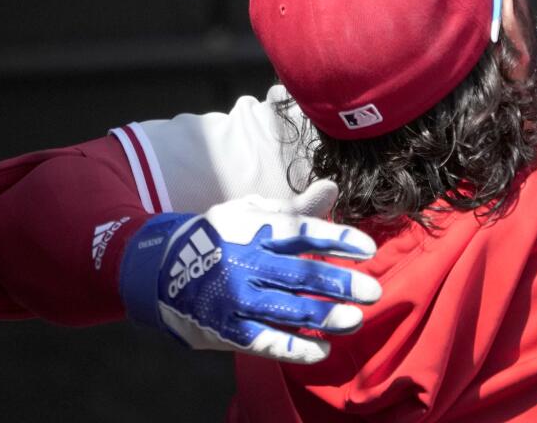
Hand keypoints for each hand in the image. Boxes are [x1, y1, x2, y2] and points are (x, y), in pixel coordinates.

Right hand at [119, 181, 379, 364]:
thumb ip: (294, 206)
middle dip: (339, 283)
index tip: (368, 249)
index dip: (336, 240)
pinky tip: (322, 349)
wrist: (163, 271)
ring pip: (286, 310)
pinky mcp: (229, 328)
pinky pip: (265, 341)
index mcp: (254, 230)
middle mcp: (247, 264)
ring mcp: (237, 299)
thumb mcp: (251, 211)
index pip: (301, 232)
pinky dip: (294, 347)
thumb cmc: (222, 236)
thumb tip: (333, 187)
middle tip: (373, 290)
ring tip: (356, 319)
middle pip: (300, 275)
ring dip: (324, 316)